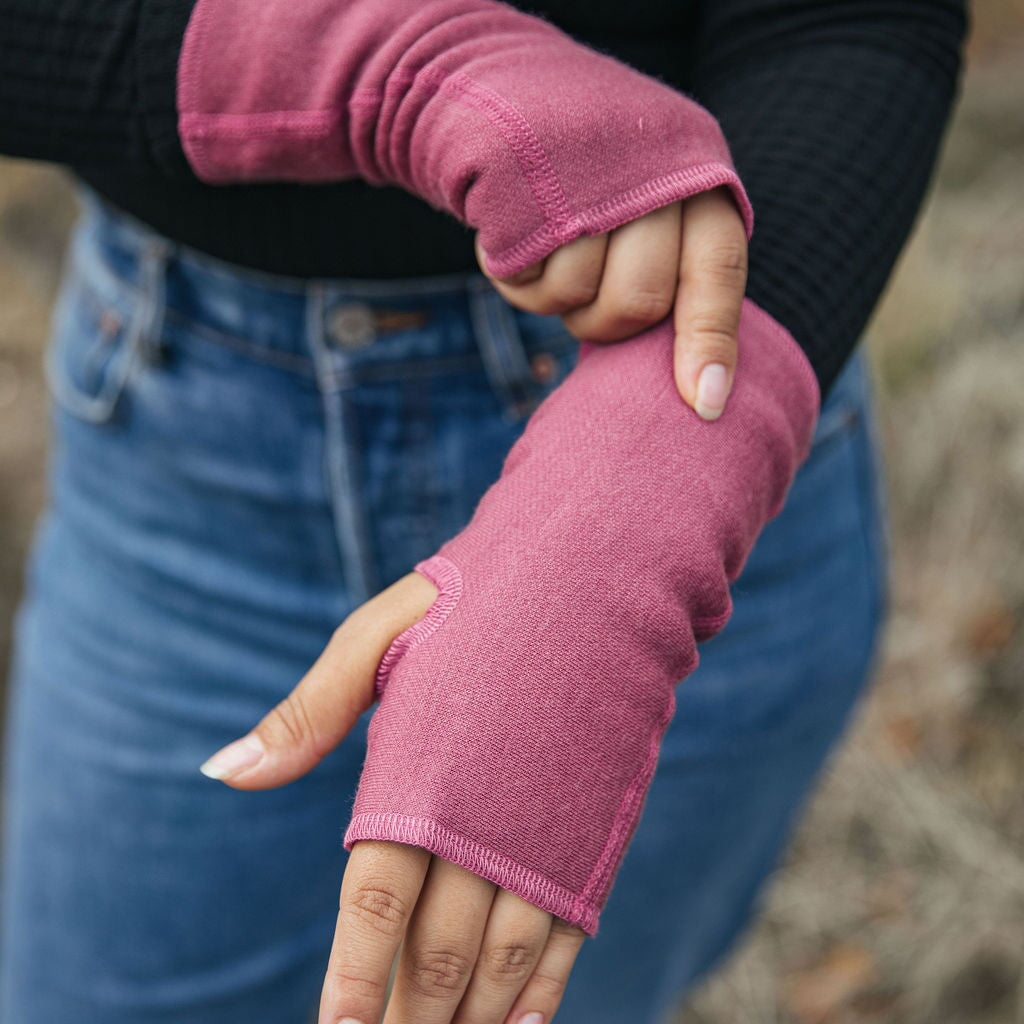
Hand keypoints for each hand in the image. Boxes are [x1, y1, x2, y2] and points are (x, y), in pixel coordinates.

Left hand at [199, 572, 586, 1023]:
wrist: (598, 579)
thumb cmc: (480, 603)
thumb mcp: (382, 639)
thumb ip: (309, 715)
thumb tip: (221, 771)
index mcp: (418, 780)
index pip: (373, 909)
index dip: (352, 985)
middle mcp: (481, 824)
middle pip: (437, 953)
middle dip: (408, 1016)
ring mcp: (545, 835)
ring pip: (501, 961)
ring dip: (470, 1019)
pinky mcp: (592, 835)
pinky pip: (565, 936)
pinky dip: (540, 992)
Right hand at [478, 187, 746, 420]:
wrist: (524, 107)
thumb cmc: (603, 190)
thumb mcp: (661, 219)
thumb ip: (684, 284)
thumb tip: (703, 396)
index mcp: (698, 181)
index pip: (716, 271)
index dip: (709, 341)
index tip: (704, 405)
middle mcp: (649, 168)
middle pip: (640, 299)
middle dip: (608, 322)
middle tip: (592, 298)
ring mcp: (583, 169)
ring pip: (576, 292)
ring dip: (558, 297)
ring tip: (555, 253)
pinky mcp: (520, 180)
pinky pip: (525, 277)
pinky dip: (520, 278)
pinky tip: (523, 239)